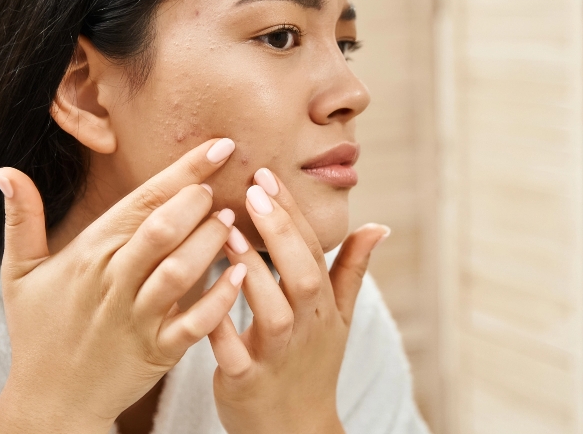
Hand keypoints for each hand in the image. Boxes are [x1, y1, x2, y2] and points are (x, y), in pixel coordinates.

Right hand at [0, 138, 247, 433]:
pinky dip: (219, 299)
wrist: (50, 400)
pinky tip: (238, 275)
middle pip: (161, 229)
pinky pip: (193, 323)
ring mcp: (136, 318)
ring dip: (209, 242)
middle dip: (197, 202)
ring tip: (230, 221)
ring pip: (179, 272)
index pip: (141, 201)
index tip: (219, 146)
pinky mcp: (157, 352)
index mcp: (88, 254)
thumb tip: (4, 169)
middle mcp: (113, 282)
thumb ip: (21, 218)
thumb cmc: (39, 331)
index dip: (183, 171)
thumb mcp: (19, 273)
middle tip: (222, 186)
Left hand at [207, 168, 388, 433]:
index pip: (312, 250)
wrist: (295, 431)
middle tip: (252, 190)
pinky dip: (221, 327)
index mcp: (323, 306)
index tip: (267, 175)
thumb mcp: (340, 319)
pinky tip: (204, 297)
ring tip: (226, 232)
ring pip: (271, 311)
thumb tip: (378, 226)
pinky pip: (233, 354)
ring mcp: (277, 356)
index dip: (292, 213)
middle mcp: (306, 327)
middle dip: (279, 232)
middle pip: (302, 274)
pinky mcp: (245, 382)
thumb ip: (352, 270)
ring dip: (251, 272)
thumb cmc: (313, 365)